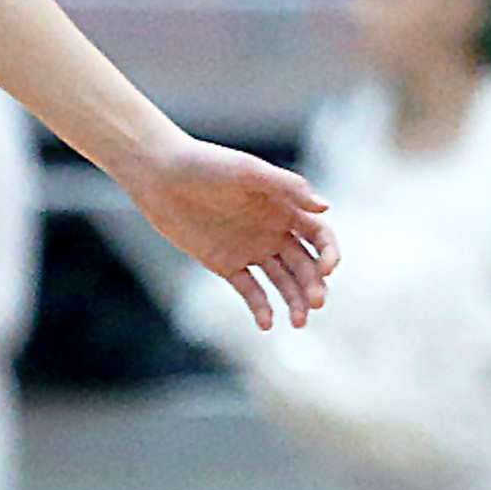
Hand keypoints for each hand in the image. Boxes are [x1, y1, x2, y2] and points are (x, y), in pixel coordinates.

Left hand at [122, 130, 331, 328]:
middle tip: (316, 303)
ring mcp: (251, 249)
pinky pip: (250, 290)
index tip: (327, 270)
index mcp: (285, 207)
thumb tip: (325, 208)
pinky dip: (261, 308)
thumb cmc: (207, 164)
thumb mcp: (249, 171)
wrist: (161, 176)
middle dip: (314, 285)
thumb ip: (288, 187)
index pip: (319, 236)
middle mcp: (273, 230)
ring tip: (299, 322)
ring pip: (282, 282)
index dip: (329, 253)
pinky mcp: (226, 264)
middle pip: (305, 264)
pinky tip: (267, 324)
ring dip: (295, 302)